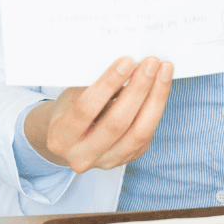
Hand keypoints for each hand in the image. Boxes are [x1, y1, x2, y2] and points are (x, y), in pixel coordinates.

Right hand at [23, 56, 173, 172]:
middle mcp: (82, 156)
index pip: (86, 109)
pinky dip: (156, 108)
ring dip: (155, 98)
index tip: (126, 61)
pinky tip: (161, 86)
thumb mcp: (71, 96)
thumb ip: (94, 86)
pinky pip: (147, 134)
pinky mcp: (127, 159)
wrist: (69, 139)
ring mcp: (106, 162)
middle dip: (138, 89)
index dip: (108, 84)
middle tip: (151, 63)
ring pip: (139, 133)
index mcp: (60, 137)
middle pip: (117, 123)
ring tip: (163, 71)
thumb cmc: (69, 109)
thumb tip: (127, 64)